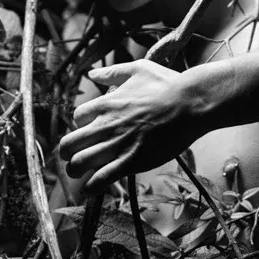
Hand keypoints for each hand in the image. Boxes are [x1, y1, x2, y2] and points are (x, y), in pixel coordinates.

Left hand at [59, 60, 199, 192]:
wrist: (191, 104)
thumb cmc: (169, 85)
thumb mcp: (139, 69)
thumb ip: (113, 72)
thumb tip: (92, 74)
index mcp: (106, 104)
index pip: (76, 118)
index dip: (81, 126)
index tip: (91, 131)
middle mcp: (106, 125)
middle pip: (68, 144)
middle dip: (67, 153)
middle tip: (74, 158)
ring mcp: (117, 145)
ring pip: (79, 164)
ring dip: (75, 171)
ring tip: (80, 175)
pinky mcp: (131, 162)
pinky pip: (100, 179)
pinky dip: (90, 187)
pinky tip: (90, 189)